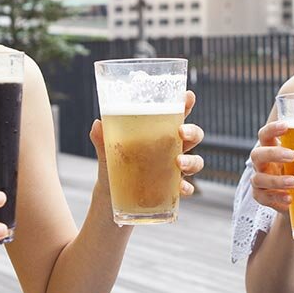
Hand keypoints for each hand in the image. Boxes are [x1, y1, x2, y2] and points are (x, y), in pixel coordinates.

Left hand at [89, 91, 205, 196]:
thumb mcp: (106, 151)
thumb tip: (98, 123)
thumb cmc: (113, 165)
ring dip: (192, 161)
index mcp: (158, 133)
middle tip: (182, 132)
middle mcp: (171, 149)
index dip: (185, 104)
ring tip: (180, 163)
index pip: (176, 115)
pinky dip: (187, 187)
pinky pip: (186, 187)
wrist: (110, 196)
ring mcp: (174, 169)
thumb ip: (102, 138)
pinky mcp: (172, 189)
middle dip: (193, 132)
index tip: (188, 96)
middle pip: (193, 136)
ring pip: (195, 161)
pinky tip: (182, 188)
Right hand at [249, 120, 293, 212]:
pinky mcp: (262, 198)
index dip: (272, 128)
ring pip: (258, 178)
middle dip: (274, 153)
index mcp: (273, 148)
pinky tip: (290, 199)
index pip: (265, 134)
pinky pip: (263, 197)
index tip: (286, 126)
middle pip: (257, 154)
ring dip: (276, 180)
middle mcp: (263, 164)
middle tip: (293, 155)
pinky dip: (277, 198)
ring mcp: (260, 181)